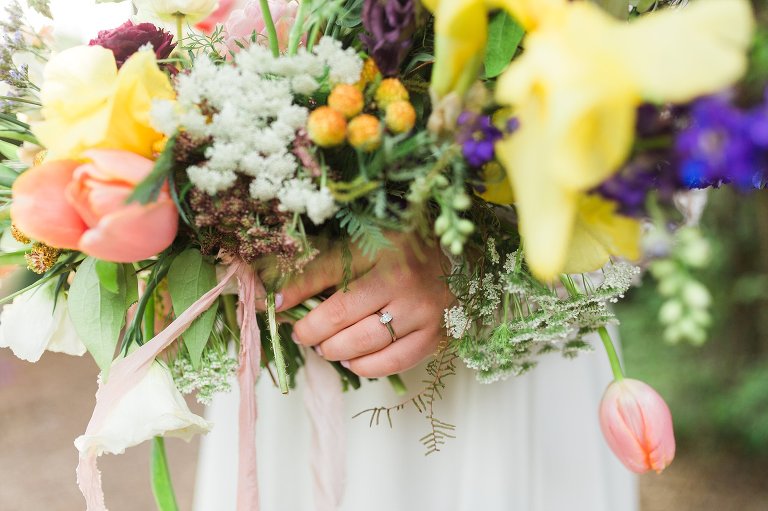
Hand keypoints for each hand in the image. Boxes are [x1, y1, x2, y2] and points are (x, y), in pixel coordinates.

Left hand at [273, 235, 453, 377]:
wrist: (449, 260)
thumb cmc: (394, 251)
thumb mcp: (356, 250)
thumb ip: (316, 273)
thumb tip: (275, 300)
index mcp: (383, 254)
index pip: (330, 280)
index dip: (299, 300)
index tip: (279, 309)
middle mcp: (407, 284)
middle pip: (345, 319)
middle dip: (315, 333)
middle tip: (305, 335)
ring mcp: (425, 313)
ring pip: (367, 344)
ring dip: (337, 351)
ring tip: (327, 347)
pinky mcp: (436, 336)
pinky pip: (394, 362)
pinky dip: (366, 367)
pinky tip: (353, 360)